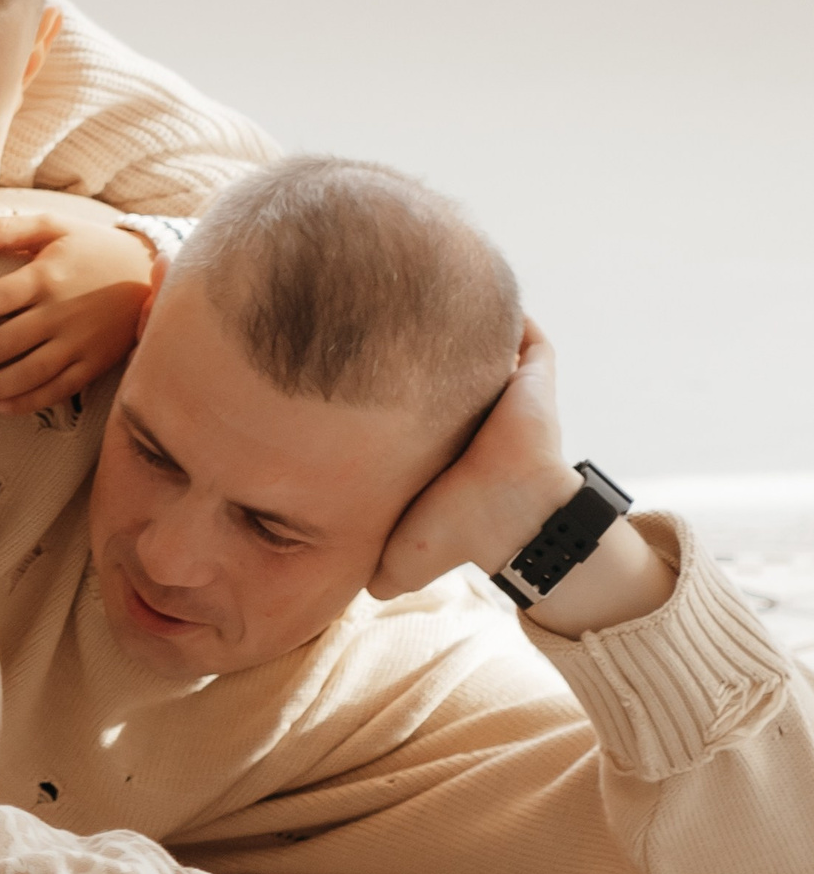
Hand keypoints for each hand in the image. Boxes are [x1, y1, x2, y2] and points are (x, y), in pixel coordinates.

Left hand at [0, 210, 154, 412]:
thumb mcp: (54, 226)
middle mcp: (61, 313)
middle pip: (2, 343)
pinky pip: (58, 389)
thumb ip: (7, 229)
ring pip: (27, 373)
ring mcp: (79, 342)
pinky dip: (29, 401)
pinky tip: (0, 406)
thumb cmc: (93, 248)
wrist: (153, 272)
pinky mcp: (94, 364)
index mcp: (46, 277)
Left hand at [370, 317, 674, 633]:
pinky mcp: (533, 379)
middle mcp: (469, 410)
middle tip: (371, 310)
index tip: (340, 358)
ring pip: (483, 341)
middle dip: (412, 335)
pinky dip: (507, 314)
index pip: (404, 397)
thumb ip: (373, 568)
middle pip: (439, 360)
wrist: (516, 525)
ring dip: (458, 316)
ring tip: (420, 284)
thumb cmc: (461, 537)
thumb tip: (348, 589)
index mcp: (438, 437)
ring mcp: (504, 392)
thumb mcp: (400, 556)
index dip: (376, 378)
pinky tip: (467, 287)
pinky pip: (527, 335)